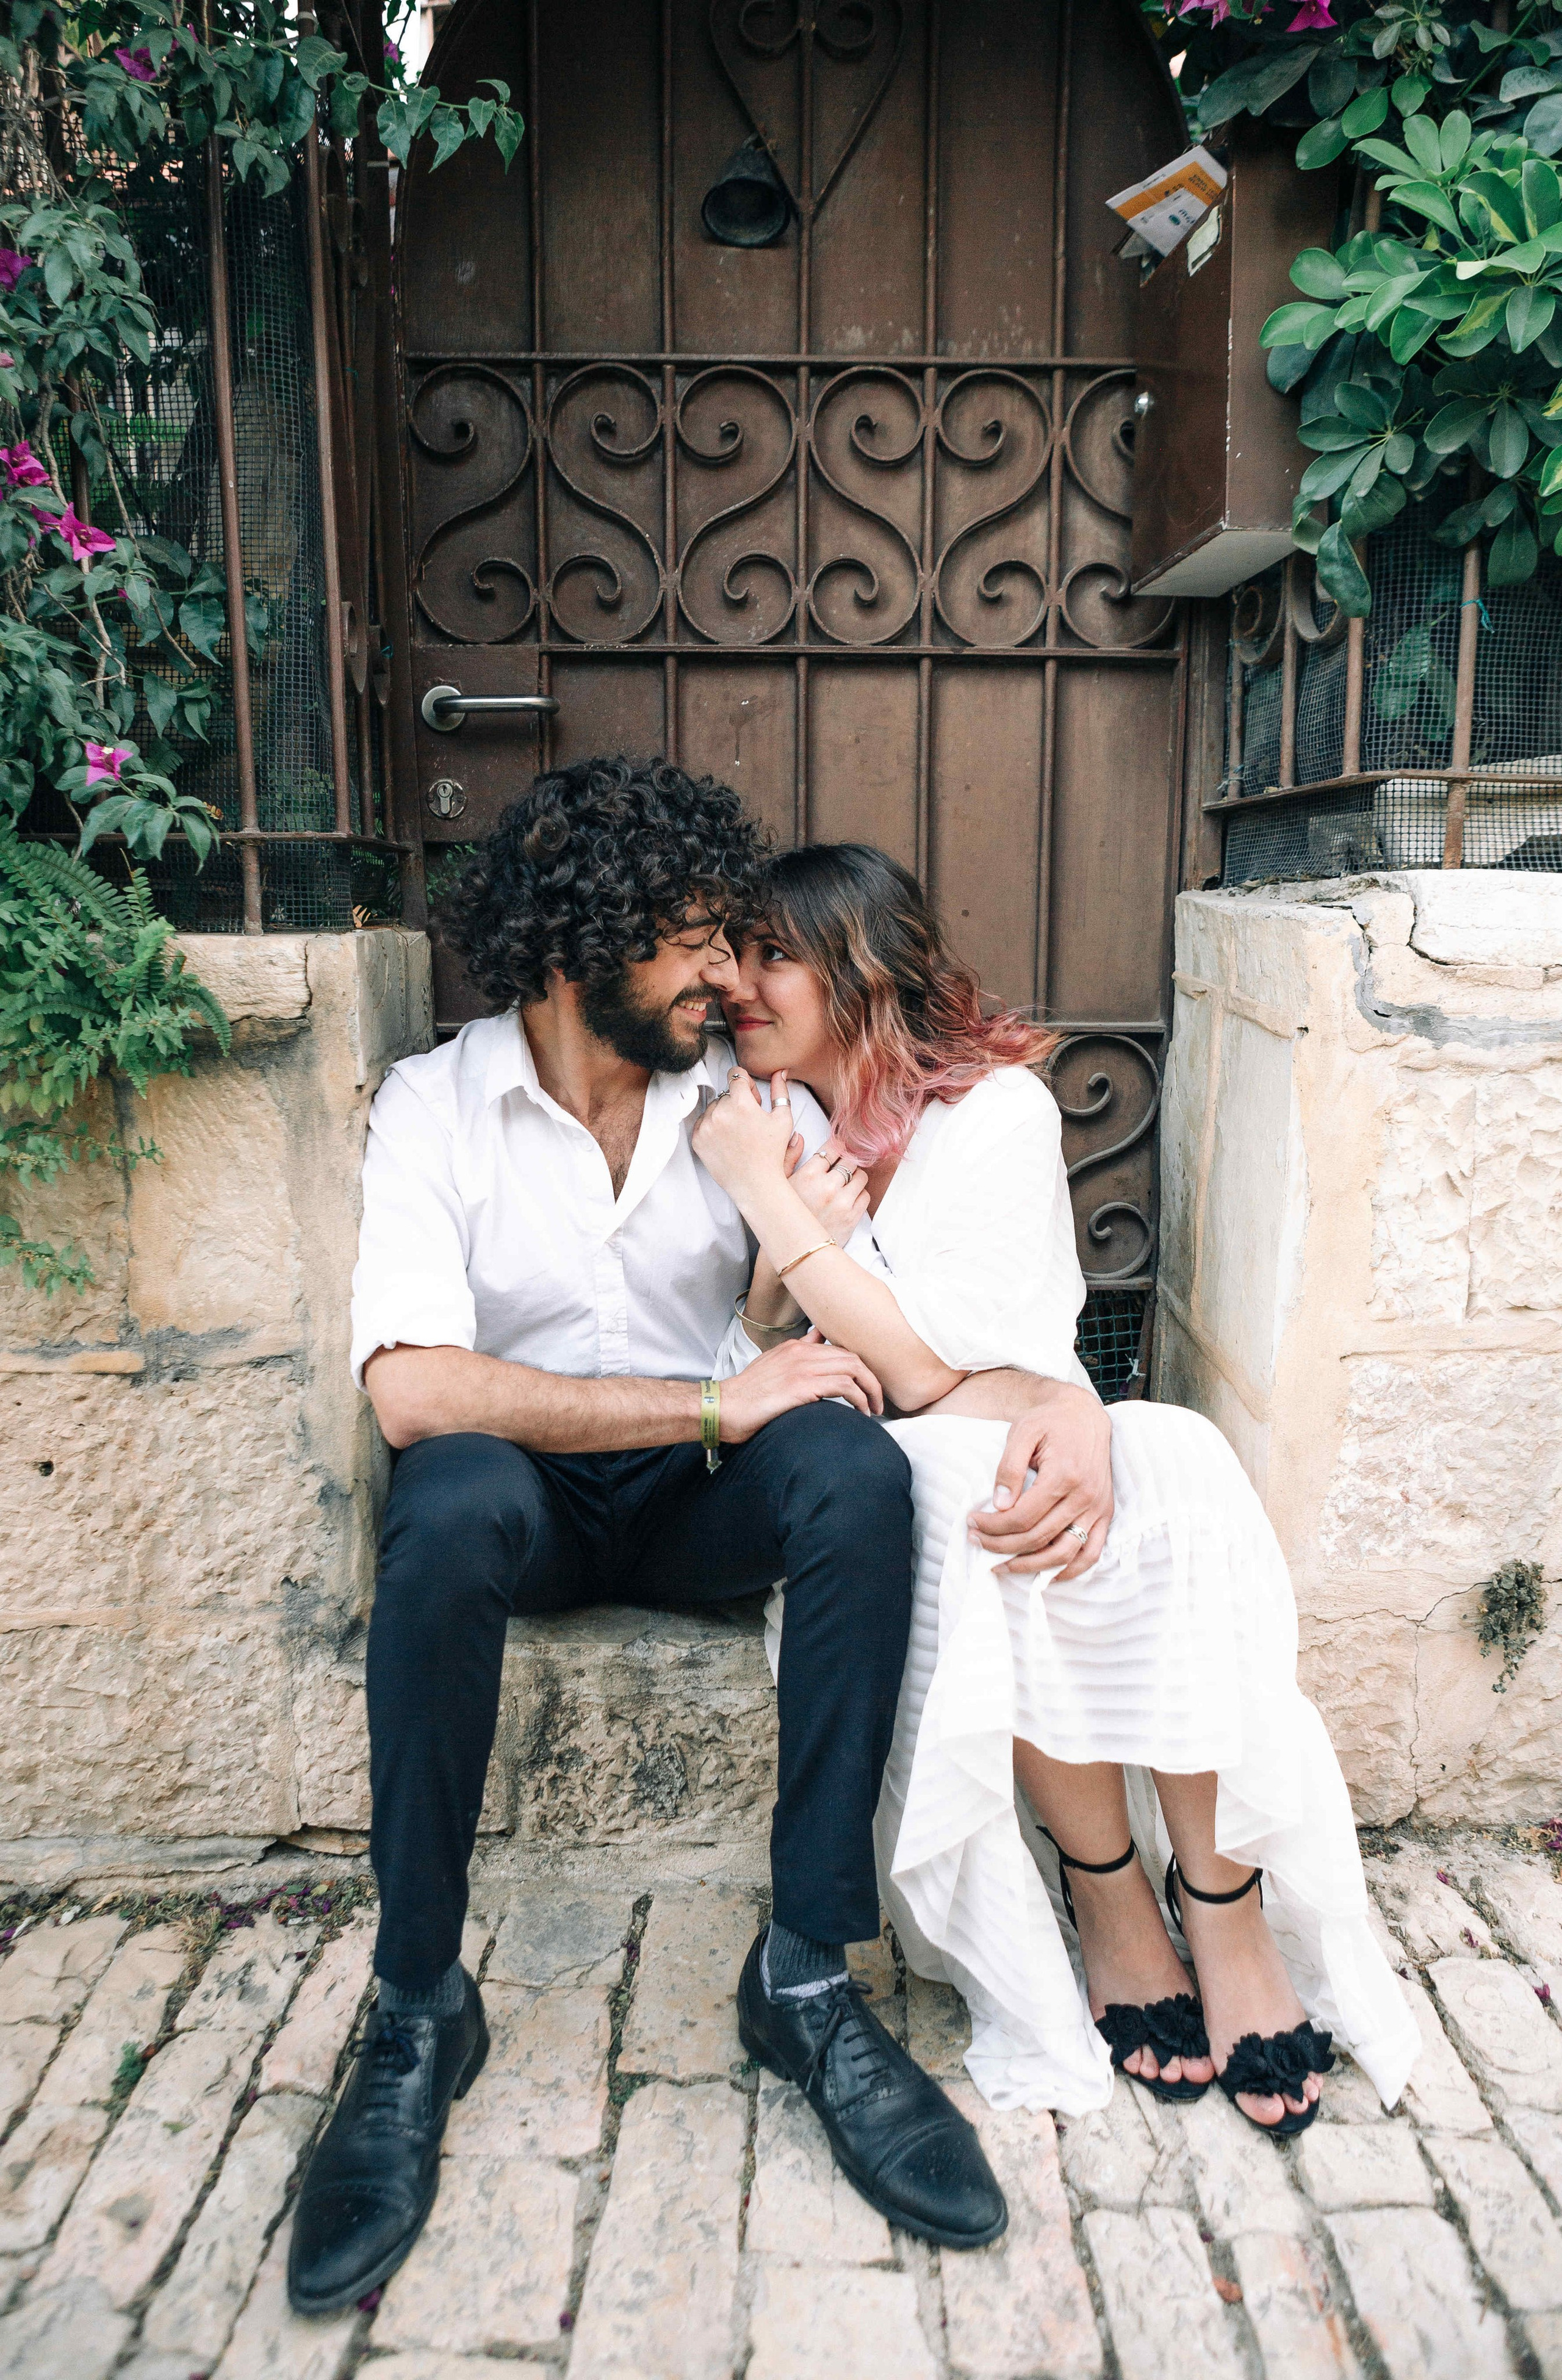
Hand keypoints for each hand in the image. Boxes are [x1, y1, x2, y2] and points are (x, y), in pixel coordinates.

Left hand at [692, 1068, 797, 1202]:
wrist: (755, 1183)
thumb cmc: (771, 1153)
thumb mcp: (782, 1119)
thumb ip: (780, 1091)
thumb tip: (780, 1072)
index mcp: (741, 1103)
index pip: (735, 1074)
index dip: (746, 1084)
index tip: (749, 1095)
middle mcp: (721, 1112)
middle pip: (726, 1093)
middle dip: (736, 1101)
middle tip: (748, 1120)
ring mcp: (706, 1126)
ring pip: (713, 1107)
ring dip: (723, 1114)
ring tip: (738, 1131)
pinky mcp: (697, 1139)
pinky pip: (702, 1122)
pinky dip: (712, 1127)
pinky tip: (727, 1139)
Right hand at [720, 1326, 884, 1437]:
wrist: (724, 1408)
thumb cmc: (746, 1395)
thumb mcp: (771, 1367)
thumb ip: (795, 1357)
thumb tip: (816, 1344)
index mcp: (795, 1347)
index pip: (839, 1348)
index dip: (860, 1367)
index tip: (867, 1386)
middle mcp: (801, 1351)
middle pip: (852, 1356)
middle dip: (872, 1378)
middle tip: (877, 1400)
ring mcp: (802, 1367)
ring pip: (854, 1368)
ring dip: (871, 1389)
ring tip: (874, 1409)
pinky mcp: (803, 1385)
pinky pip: (845, 1386)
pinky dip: (860, 1399)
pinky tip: (862, 1413)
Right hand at [786, 1133, 869, 1246]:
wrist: (793, 1250)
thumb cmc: (784, 1215)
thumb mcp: (779, 1184)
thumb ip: (787, 1157)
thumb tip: (800, 1136)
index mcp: (808, 1175)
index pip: (833, 1148)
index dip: (836, 1147)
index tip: (836, 1152)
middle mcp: (827, 1187)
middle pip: (850, 1160)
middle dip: (846, 1162)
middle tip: (840, 1169)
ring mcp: (841, 1203)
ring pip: (861, 1176)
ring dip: (854, 1177)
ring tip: (844, 1184)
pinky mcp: (852, 1218)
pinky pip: (866, 1196)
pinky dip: (859, 1194)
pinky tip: (848, 1199)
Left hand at [966, 1383, 1112, 1579]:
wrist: (1084, 1413)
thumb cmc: (1049, 1420)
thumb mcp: (1022, 1432)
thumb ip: (1009, 1468)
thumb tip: (999, 1505)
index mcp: (1064, 1475)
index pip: (1022, 1517)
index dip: (993, 1526)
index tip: (972, 1522)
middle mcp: (1085, 1495)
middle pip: (1038, 1538)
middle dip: (1001, 1546)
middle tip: (977, 1541)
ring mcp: (1098, 1507)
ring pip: (1063, 1553)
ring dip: (1030, 1566)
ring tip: (1002, 1566)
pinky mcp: (1105, 1513)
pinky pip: (1092, 1553)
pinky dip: (1070, 1570)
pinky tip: (1046, 1574)